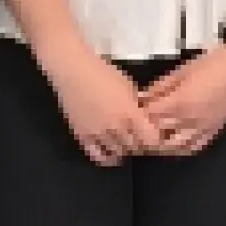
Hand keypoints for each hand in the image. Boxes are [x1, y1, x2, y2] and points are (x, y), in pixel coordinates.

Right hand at [45, 49, 157, 165]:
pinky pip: (97, 155)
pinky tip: (109, 149)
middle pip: (135, 147)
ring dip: (123, 147)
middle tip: (137, 133)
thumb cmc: (102, 71)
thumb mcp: (128, 85)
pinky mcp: (82, 136)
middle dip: (139, 141)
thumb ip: (137, 104)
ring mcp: (97, 133)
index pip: (150, 139)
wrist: (72, 69)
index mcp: (129, 112)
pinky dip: (106, 155)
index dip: (154, 138)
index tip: (152, 132)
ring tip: (122, 138)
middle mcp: (115, 127)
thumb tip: (145, 117)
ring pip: (118, 152)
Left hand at [138, 41, 225, 155]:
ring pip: (176, 146)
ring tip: (156, 134)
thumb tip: (142, 97)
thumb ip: (161, 87)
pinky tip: (176, 140)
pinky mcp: (214, 132)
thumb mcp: (181, 71)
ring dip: (163, 143)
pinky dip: (182, 147)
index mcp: (180, 103)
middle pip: (160, 135)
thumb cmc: (211, 64)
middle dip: (147, 130)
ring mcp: (203, 129)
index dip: (139, 114)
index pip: (150, 117)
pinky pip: (195, 147)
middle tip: (139, 124)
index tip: (132, 110)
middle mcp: (190, 120)